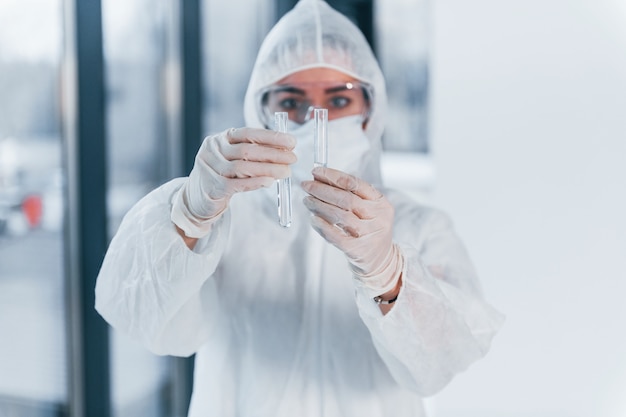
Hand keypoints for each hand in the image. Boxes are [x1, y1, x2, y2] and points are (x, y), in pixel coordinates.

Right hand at [172, 127, 295, 237]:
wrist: (197, 198)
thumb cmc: (222, 175)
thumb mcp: (234, 159)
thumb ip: (253, 153)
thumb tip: (284, 152)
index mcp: (221, 138)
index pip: (249, 133)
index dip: (272, 137)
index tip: (291, 142)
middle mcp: (213, 149)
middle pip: (248, 150)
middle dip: (274, 154)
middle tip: (293, 159)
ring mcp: (210, 168)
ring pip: (243, 167)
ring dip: (268, 169)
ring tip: (286, 172)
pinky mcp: (212, 187)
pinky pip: (237, 184)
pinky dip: (255, 182)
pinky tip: (269, 182)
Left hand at [301, 167, 402, 296]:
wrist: (380, 260)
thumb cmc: (370, 230)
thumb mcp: (369, 210)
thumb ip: (351, 195)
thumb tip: (321, 180)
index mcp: (381, 203)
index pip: (355, 184)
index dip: (333, 176)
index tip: (317, 172)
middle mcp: (378, 217)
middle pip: (346, 199)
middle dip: (322, 190)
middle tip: (306, 185)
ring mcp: (369, 234)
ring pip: (340, 215)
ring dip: (319, 206)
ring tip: (307, 200)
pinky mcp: (357, 250)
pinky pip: (335, 235)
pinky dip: (322, 226)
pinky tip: (313, 219)